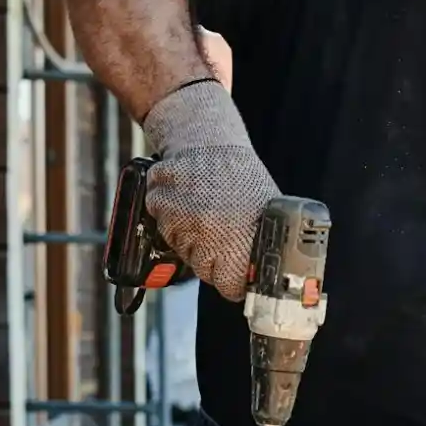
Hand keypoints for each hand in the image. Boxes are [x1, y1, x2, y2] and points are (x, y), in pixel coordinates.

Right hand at [140, 79, 278, 301]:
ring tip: (204, 210)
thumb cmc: (240, 177)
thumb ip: (259, 246)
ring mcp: (183, 218)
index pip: (231, 286)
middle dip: (211, 257)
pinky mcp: (160, 204)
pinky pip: (163, 227)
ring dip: (189, 236)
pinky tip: (186, 201)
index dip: (234, 280)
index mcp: (241, 236)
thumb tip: (263, 280)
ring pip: (181, 250)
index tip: (236, 271)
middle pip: (204, 271)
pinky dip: (170, 218)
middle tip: (220, 231)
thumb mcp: (264, 211)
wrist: (208, 140)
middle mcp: (210, 230)